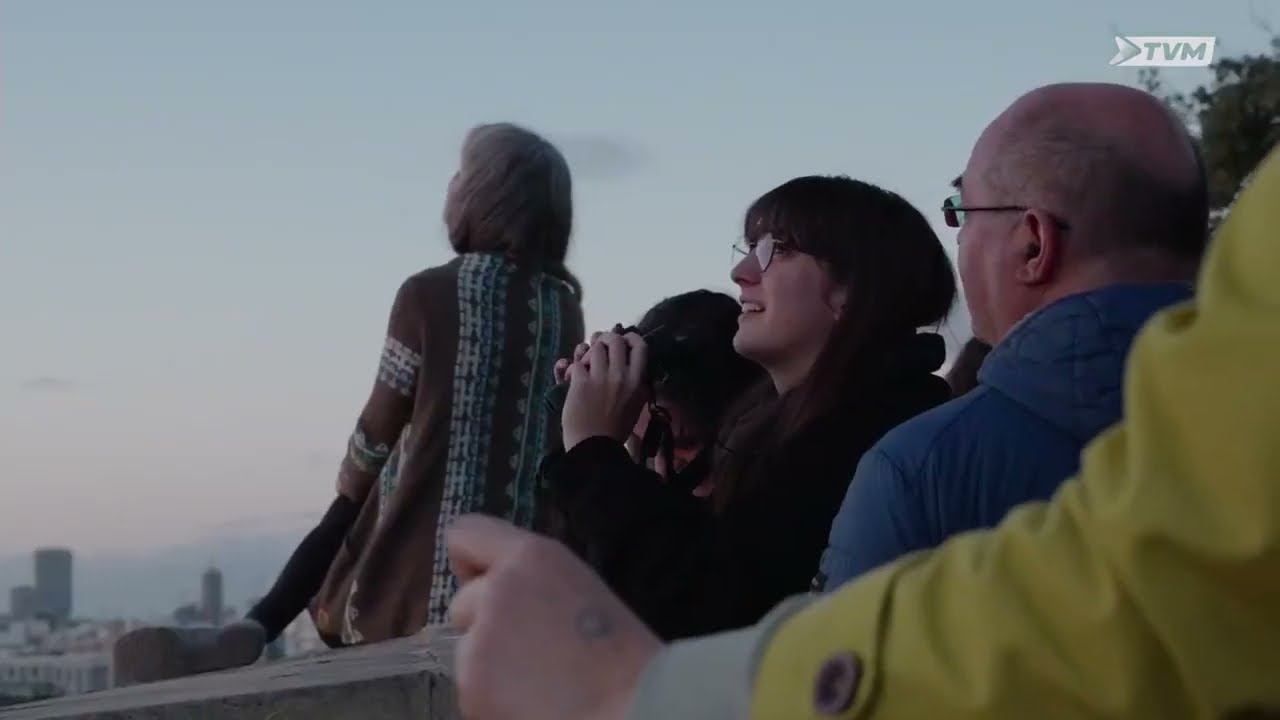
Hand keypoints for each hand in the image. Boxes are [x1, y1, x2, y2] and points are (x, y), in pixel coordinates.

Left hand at [448, 514, 662, 719]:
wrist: (630, 705)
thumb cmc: (620, 652)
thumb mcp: (579, 588)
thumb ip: (535, 581)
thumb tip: (505, 592)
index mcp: (532, 557)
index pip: (465, 533)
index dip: (470, 563)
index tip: (482, 583)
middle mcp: (498, 589)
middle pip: (462, 602)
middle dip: (484, 625)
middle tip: (531, 649)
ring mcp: (480, 639)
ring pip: (466, 649)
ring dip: (489, 665)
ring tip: (539, 680)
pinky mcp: (472, 685)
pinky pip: (471, 689)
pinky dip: (492, 699)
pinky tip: (533, 702)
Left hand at [561, 331, 648, 450]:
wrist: (593, 447)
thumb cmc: (616, 430)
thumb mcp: (636, 407)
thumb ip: (639, 387)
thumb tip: (638, 370)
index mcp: (637, 382)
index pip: (640, 346)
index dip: (631, 338)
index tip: (625, 340)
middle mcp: (620, 375)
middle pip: (615, 340)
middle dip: (606, 339)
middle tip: (601, 345)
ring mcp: (600, 377)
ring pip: (595, 347)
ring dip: (589, 351)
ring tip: (587, 360)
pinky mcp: (581, 382)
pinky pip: (577, 363)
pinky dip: (574, 367)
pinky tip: (573, 375)